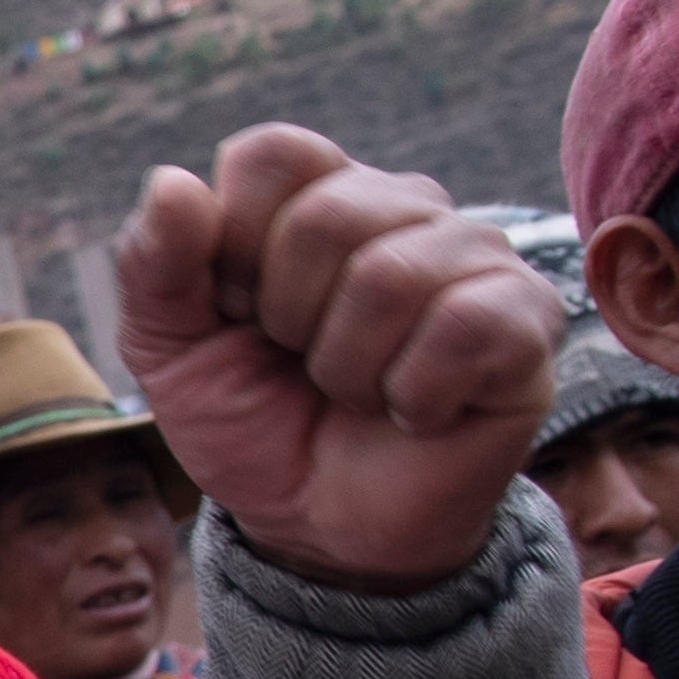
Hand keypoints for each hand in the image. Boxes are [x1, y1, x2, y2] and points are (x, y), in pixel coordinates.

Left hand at [115, 128, 557, 596]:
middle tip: (303, 362)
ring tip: (357, 390)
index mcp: (317, 195)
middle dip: (287, 317)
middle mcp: (405, 207)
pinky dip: (411, 394)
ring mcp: (475, 256)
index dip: (233, 244)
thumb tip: (171, 181)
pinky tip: (413, 411)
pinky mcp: (526, 319)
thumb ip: (153, 268)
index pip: (272, 154)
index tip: (239, 312)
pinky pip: (461, 326)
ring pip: (391, 275)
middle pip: (327, 214)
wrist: (317, 525)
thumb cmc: (254, 421)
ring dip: (347, 366)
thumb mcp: (171, 353)